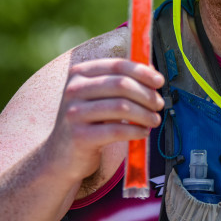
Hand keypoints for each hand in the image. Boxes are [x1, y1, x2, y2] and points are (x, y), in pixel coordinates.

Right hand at [45, 58, 164, 181]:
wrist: (60, 155)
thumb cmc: (88, 121)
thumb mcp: (99, 96)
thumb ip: (121, 80)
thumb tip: (151, 71)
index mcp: (80, 73)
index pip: (117, 65)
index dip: (142, 72)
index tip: (159, 81)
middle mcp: (74, 90)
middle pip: (121, 84)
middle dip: (146, 94)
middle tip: (159, 104)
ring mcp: (74, 113)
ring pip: (121, 107)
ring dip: (145, 114)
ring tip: (155, 120)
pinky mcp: (79, 136)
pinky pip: (116, 130)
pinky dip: (136, 131)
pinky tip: (143, 132)